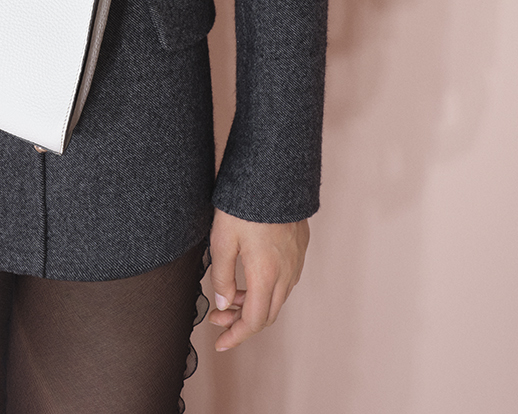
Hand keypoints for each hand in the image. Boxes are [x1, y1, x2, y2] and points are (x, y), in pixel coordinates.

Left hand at [207, 209, 308, 351]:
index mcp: (266, 274)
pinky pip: (285, 280)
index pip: (253, 321)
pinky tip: (248, 277)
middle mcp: (286, 273)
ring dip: (253, 304)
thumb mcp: (221, 239)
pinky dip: (266, 288)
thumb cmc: (244, 203)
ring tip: (228, 295)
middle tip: (218, 317)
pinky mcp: (300, 246)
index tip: (220, 343)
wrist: (272, 173)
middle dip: (241, 322)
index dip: (236, 336)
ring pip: (277, 298)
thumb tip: (221, 304)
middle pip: (267, 314)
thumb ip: (220, 276)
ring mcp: (296, 260)